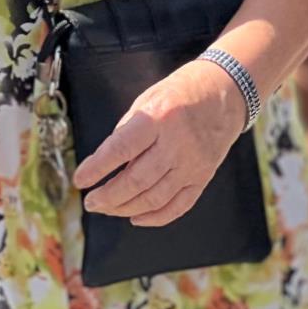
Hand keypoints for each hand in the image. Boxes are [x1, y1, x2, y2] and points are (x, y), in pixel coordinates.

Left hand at [73, 57, 248, 225]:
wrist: (227, 90)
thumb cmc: (183, 90)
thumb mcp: (149, 98)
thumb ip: (128, 130)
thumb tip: (106, 163)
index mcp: (160, 116)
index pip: (121, 149)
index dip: (97, 168)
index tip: (80, 180)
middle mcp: (178, 142)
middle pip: (136, 181)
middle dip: (107, 196)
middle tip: (91, 202)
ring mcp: (193, 163)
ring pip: (154, 199)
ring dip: (125, 209)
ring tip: (107, 208)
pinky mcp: (203, 176)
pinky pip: (178, 206)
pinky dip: (154, 218)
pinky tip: (136, 217)